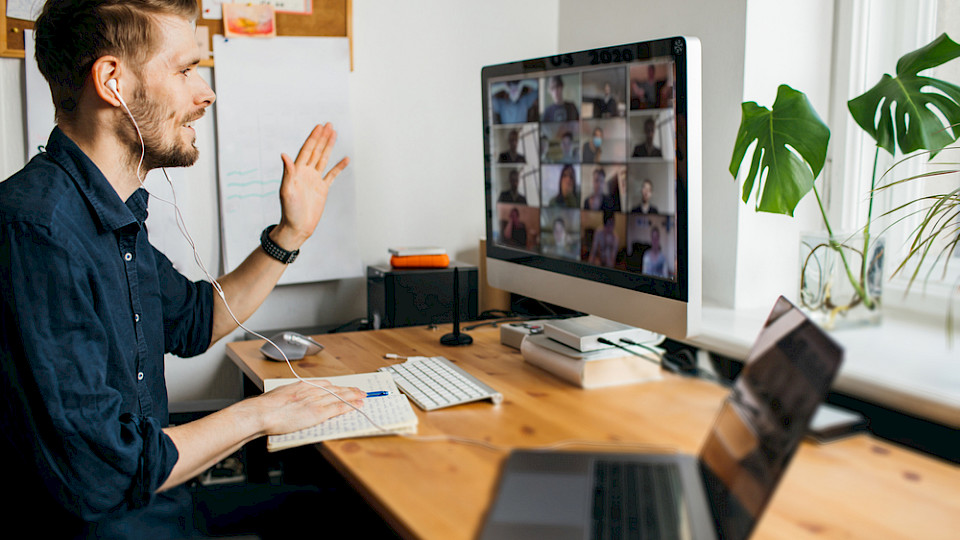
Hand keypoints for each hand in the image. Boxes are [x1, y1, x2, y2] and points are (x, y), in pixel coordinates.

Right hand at [254, 380, 363, 435]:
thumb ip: (290, 395)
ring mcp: (316, 401)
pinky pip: (338, 408)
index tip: (343, 387)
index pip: (325, 384)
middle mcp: (312, 391)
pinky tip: (357, 406)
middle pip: (336, 389)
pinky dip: (350, 406)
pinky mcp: (318, 413)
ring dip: (354, 396)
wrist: (263, 412)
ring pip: (340, 396)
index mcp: (302, 386)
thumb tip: (291, 398)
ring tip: (363, 396)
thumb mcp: (280, 394)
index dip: (337, 386)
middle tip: (360, 390)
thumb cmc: (266, 406)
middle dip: (349, 390)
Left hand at [273, 123, 349, 250]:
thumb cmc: (289, 211)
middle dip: (322, 137)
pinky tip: (345, 159)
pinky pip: (332, 175)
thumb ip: (287, 172)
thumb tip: (284, 155)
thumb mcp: (286, 191)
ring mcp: (315, 180)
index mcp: (297, 171)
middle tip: (328, 124)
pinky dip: (339, 166)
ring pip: (323, 159)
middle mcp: (306, 173)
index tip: (319, 127)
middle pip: (316, 151)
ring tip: (334, 134)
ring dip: (329, 146)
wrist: (298, 227)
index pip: (306, 150)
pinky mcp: (322, 189)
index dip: (313, 138)